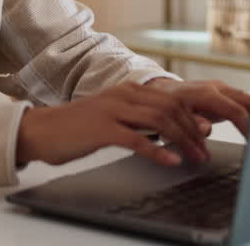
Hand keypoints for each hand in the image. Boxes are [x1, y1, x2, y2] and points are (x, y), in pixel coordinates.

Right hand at [15, 79, 249, 167]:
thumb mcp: (113, 116)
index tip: (207, 133)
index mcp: (128, 90)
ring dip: (182, 140)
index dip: (193, 115)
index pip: (170, 98)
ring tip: (194, 156)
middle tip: (205, 149)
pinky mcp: (102, 129)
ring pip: (159, 121)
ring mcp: (112, 110)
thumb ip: (138, 118)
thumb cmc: (78, 127)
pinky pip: (137, 139)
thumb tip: (168, 129)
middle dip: (193, 129)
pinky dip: (158, 150)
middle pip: (170, 107)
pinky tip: (170, 160)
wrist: (42, 130)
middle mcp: (123, 95)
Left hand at [144, 78, 249, 139]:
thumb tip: (206, 129)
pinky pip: (244, 103)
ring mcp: (223, 90)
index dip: (249, 128)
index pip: (237, 111)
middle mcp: (218, 89)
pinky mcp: (225, 95)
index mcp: (207, 94)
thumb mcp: (174, 117)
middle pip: (249, 102)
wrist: (162, 91)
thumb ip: (191, 123)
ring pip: (249, 100)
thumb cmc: (167, 106)